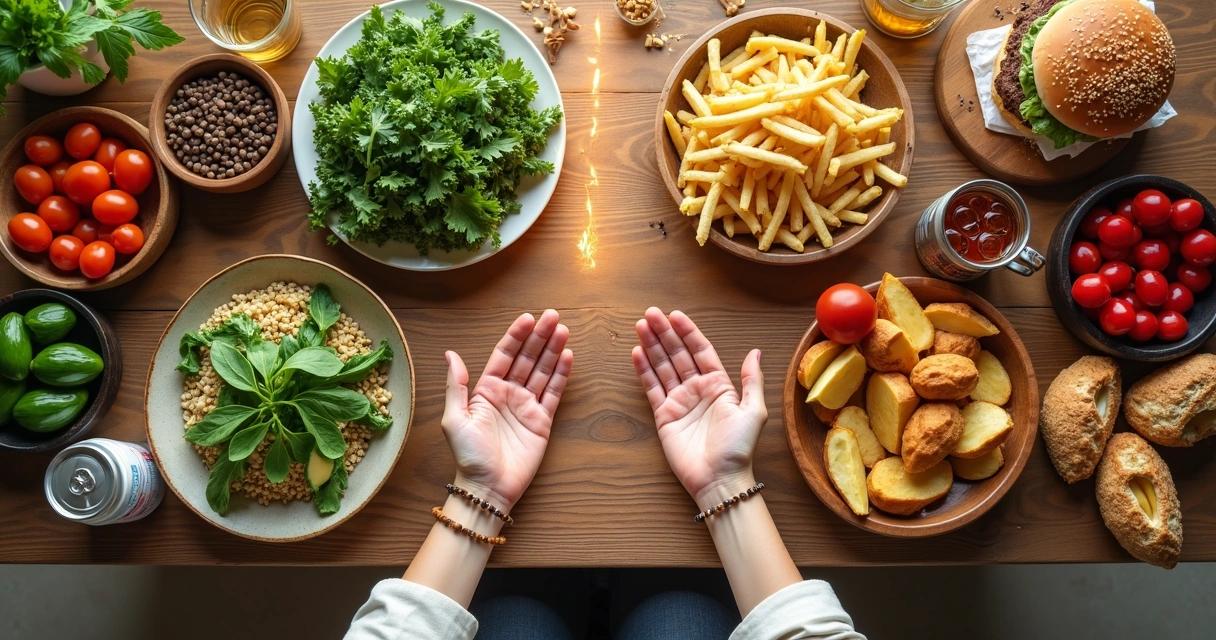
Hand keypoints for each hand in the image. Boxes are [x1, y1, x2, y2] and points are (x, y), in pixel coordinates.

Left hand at [442, 310, 573, 510]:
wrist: (488, 488)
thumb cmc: (469, 456)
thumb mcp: (455, 418)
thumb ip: (457, 385)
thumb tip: (450, 353)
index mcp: (486, 390)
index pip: (504, 355)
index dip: (516, 336)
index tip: (528, 318)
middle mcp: (508, 394)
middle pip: (527, 358)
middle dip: (539, 337)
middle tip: (553, 316)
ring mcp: (526, 406)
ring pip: (542, 371)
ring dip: (553, 350)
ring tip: (563, 330)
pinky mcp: (542, 421)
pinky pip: (553, 393)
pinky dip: (561, 375)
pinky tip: (568, 356)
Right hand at [631, 308, 766, 507]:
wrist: (719, 479)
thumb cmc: (738, 447)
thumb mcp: (753, 410)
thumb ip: (751, 380)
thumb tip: (755, 351)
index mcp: (719, 385)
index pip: (700, 351)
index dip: (688, 332)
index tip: (675, 315)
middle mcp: (697, 389)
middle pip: (678, 354)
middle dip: (665, 333)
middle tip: (650, 313)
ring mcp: (679, 401)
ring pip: (663, 367)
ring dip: (652, 346)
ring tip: (641, 326)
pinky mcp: (664, 416)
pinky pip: (652, 388)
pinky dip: (644, 371)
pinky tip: (637, 353)